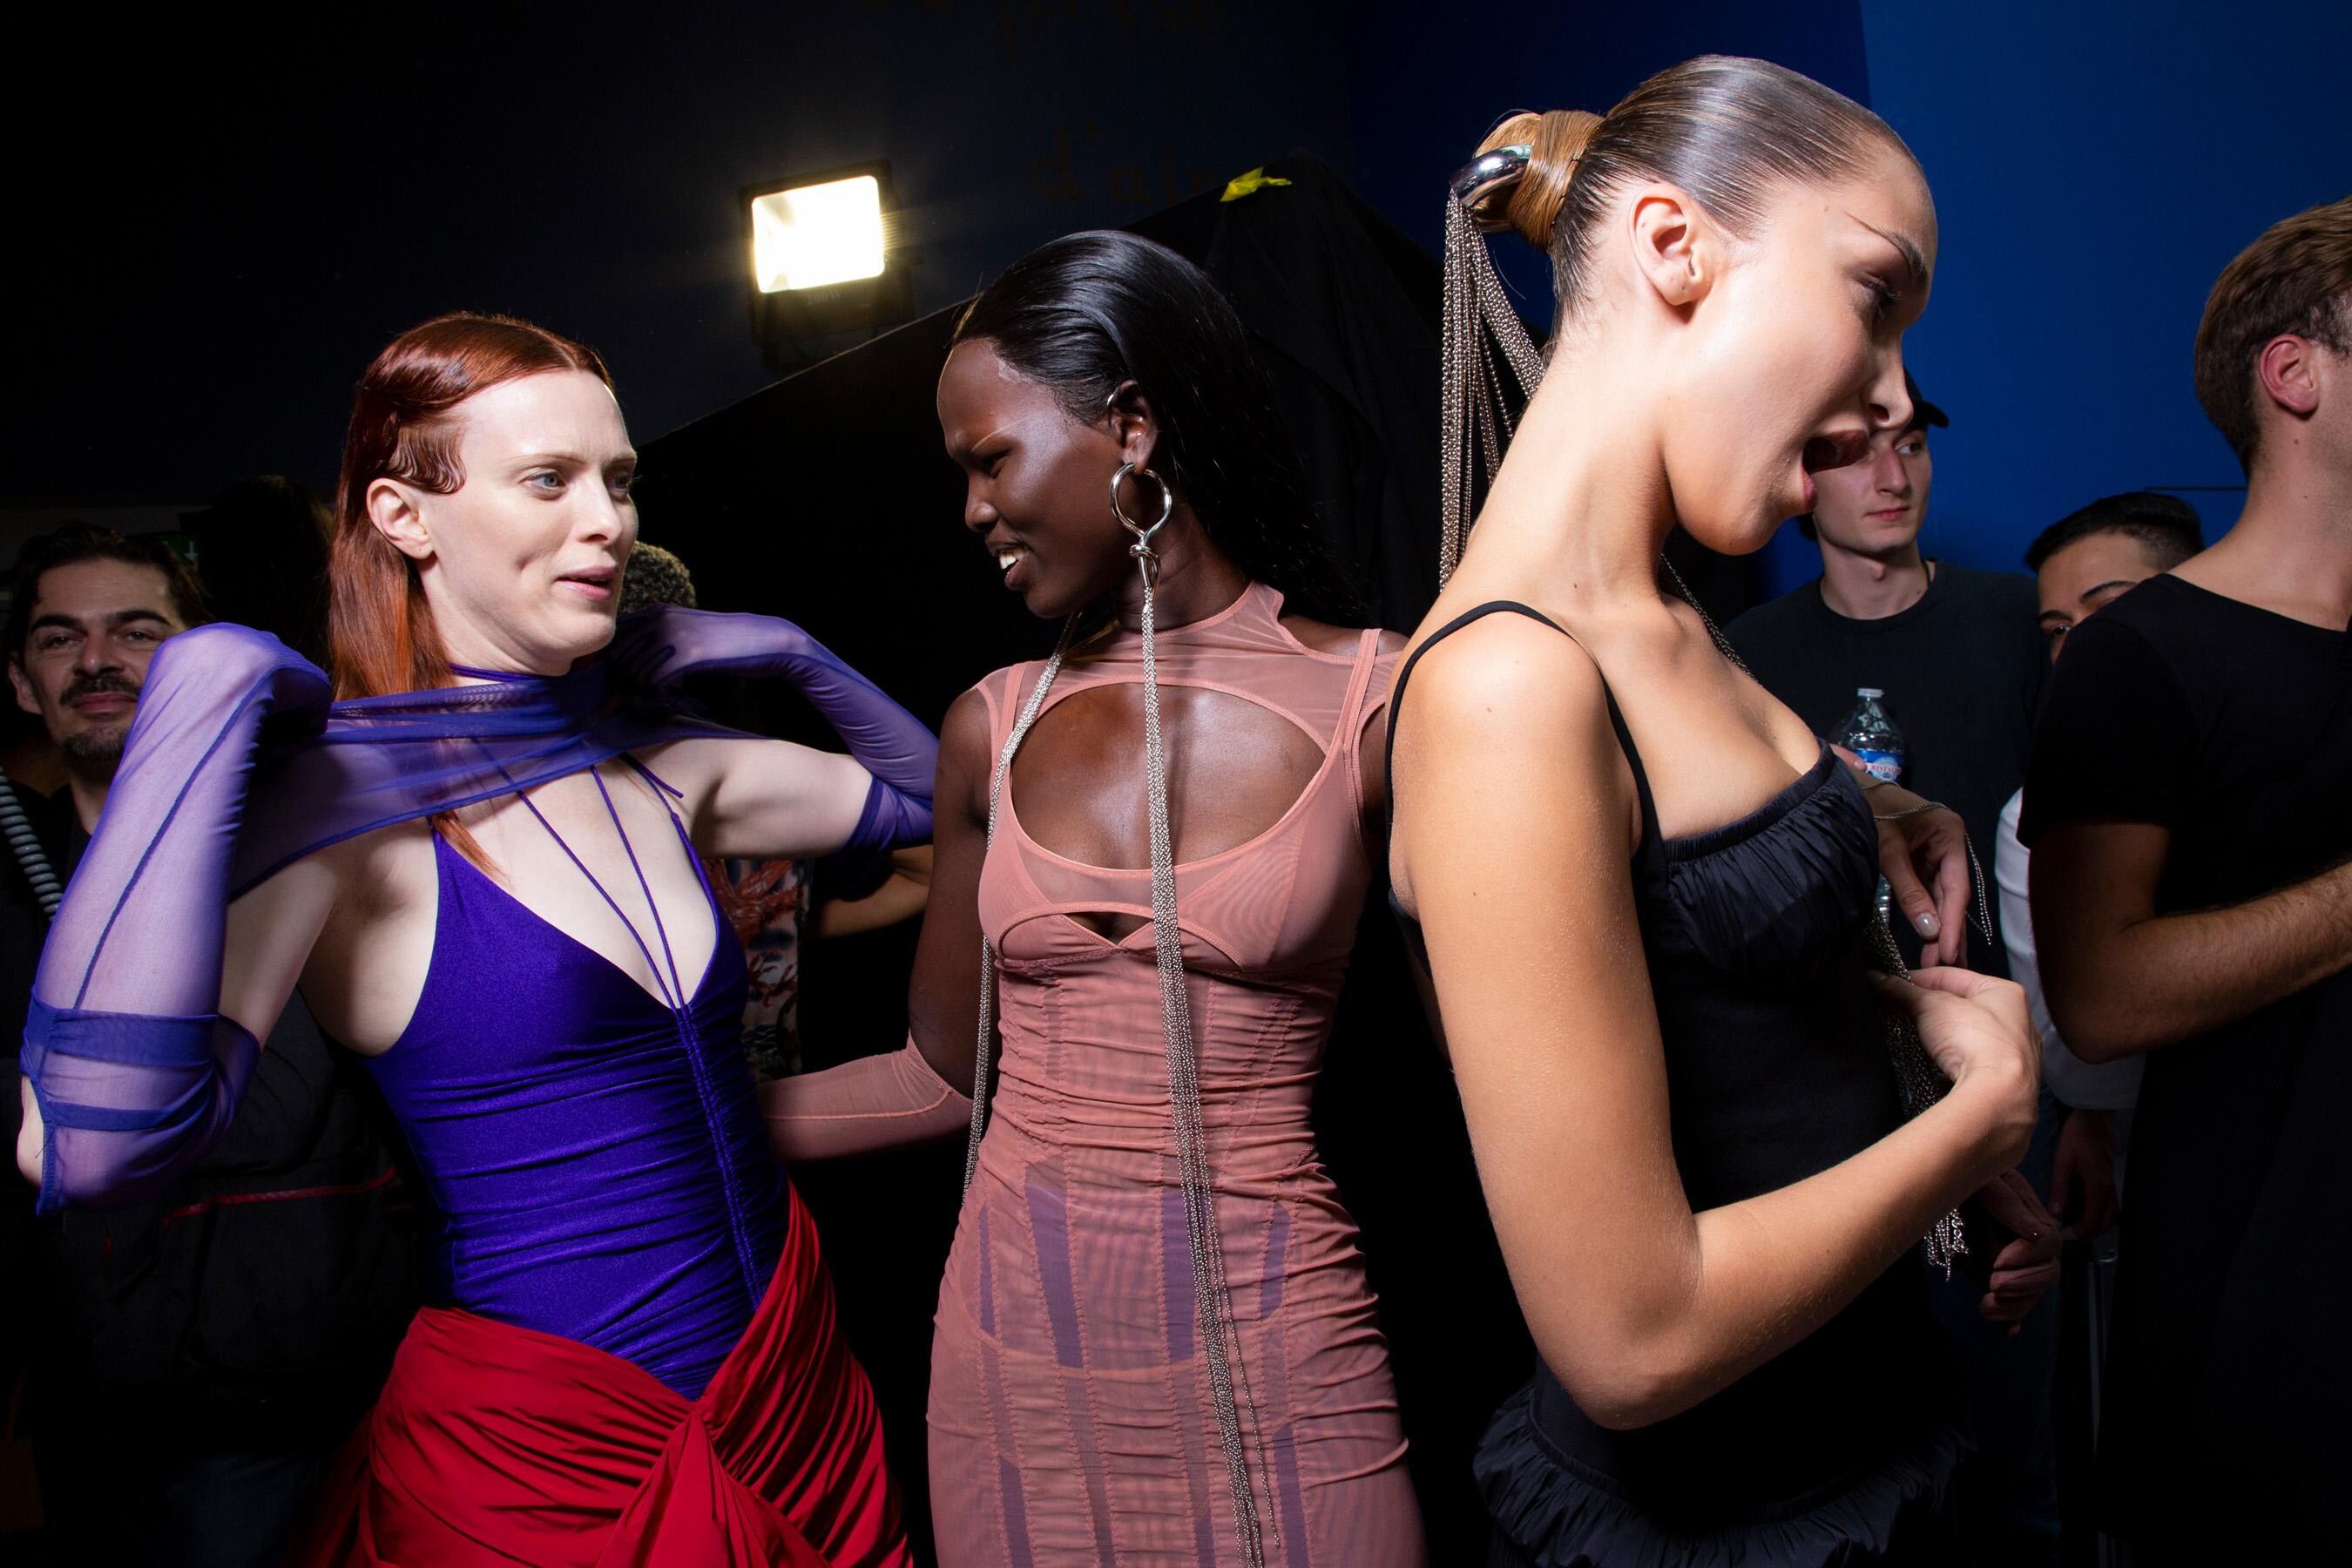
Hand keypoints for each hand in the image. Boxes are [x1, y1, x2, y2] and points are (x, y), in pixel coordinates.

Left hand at [606, 605, 809, 691]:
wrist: (764, 640)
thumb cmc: (725, 643)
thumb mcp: (686, 632)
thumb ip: (657, 640)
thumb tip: (625, 665)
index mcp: (657, 611)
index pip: (615, 639)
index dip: (616, 665)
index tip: (631, 683)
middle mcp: (660, 619)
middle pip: (620, 659)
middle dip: (629, 683)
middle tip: (650, 697)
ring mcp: (672, 635)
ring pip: (634, 674)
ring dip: (646, 694)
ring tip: (666, 700)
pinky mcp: (687, 654)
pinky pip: (654, 683)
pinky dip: (662, 698)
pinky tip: (679, 699)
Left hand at [1831, 748, 1968, 965]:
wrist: (1842, 788)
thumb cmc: (1866, 808)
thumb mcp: (1887, 851)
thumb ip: (1909, 890)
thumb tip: (1929, 929)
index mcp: (1950, 832)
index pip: (1955, 886)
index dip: (1952, 922)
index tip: (1947, 953)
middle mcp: (1949, 842)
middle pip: (1952, 894)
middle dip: (1949, 931)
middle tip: (1950, 968)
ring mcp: (1935, 852)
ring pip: (1941, 896)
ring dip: (1939, 927)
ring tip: (1940, 963)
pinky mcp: (1920, 860)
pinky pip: (1927, 891)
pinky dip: (1927, 914)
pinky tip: (1929, 940)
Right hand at [1872, 966, 2037, 1168]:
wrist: (1997, 1096)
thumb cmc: (1974, 1041)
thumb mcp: (1930, 1006)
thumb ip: (1902, 991)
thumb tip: (1878, 978)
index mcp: (2006, 993)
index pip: (1952, 976)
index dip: (1918, 979)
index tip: (1892, 986)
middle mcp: (2018, 1022)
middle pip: (1961, 1007)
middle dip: (1928, 1010)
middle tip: (1899, 1011)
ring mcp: (2015, 1055)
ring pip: (1967, 1037)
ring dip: (1940, 1038)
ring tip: (1914, 1039)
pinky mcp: (2006, 1082)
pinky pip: (1972, 1064)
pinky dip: (1952, 1063)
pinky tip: (1936, 1067)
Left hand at [1970, 1168, 2061, 1332]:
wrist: (1939, 1183)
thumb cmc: (1963, 1176)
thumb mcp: (1984, 1180)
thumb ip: (2007, 1203)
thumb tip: (2036, 1233)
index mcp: (2029, 1215)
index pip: (2049, 1243)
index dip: (2028, 1257)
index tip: (1997, 1261)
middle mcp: (2026, 1241)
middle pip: (2046, 1272)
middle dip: (2023, 1286)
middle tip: (1993, 1286)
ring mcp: (2013, 1260)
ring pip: (2031, 1291)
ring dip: (2014, 1306)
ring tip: (1985, 1308)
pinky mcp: (1995, 1273)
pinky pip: (2014, 1300)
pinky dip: (2012, 1317)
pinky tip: (2007, 1329)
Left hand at [2047, 1107, 2118, 1238]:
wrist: (2096, 1116)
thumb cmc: (2078, 1133)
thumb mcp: (2063, 1159)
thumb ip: (2060, 1187)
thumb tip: (2056, 1212)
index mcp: (2098, 1184)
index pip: (2093, 1221)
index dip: (2079, 1233)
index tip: (2064, 1236)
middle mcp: (2110, 1187)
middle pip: (2107, 1223)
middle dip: (2090, 1234)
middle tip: (2070, 1235)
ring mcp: (2114, 1183)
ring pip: (2113, 1216)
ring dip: (2098, 1226)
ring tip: (2077, 1226)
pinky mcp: (2112, 1178)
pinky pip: (2112, 1205)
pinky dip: (2102, 1215)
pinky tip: (2086, 1211)